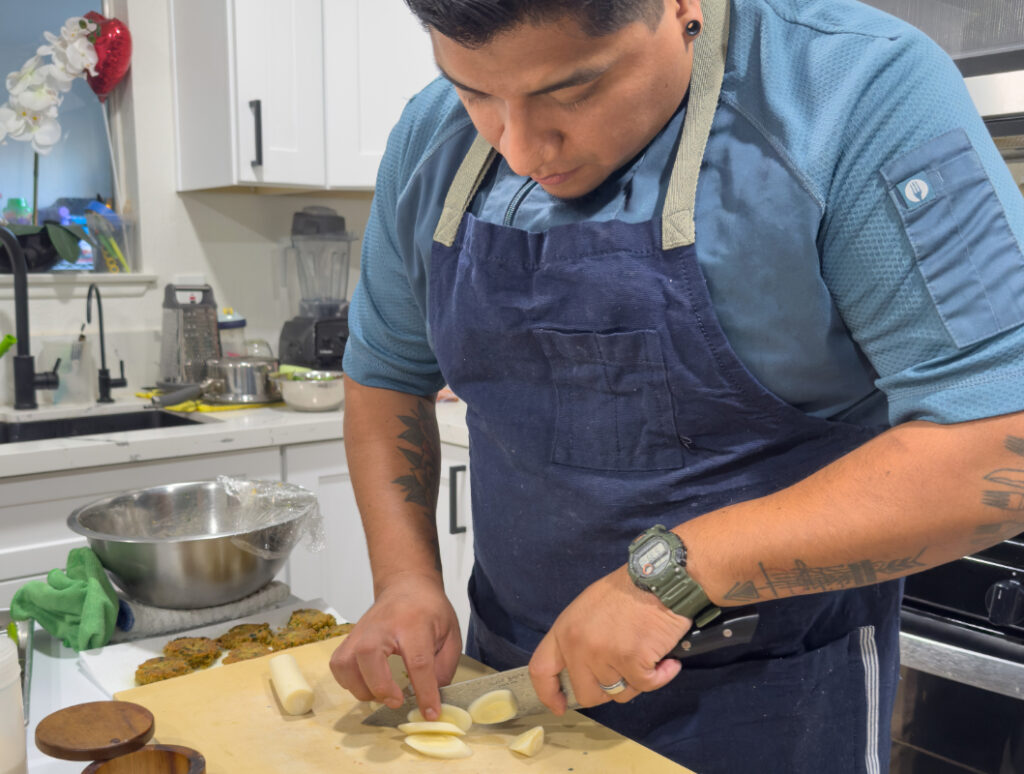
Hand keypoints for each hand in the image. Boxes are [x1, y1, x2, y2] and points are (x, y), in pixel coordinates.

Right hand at [329, 570, 461, 720]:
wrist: (406, 585)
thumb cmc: (429, 610)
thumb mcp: (451, 634)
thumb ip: (444, 668)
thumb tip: (431, 699)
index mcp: (414, 623)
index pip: (418, 661)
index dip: (424, 691)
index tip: (430, 713)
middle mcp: (383, 625)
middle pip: (370, 655)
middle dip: (381, 686)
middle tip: (397, 701)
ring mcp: (361, 631)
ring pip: (347, 663)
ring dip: (363, 688)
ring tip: (383, 694)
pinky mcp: (349, 638)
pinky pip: (338, 666)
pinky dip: (349, 681)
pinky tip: (367, 683)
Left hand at [529, 567, 691, 712]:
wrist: (658, 578)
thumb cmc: (627, 590)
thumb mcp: (588, 608)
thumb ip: (578, 639)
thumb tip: (581, 671)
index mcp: (564, 630)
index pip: (541, 670)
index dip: (549, 694)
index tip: (560, 706)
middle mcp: (579, 646)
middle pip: (586, 694)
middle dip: (606, 691)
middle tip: (624, 673)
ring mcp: (605, 655)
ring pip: (619, 693)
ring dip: (636, 679)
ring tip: (646, 654)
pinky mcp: (632, 661)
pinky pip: (647, 685)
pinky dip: (660, 676)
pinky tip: (667, 661)